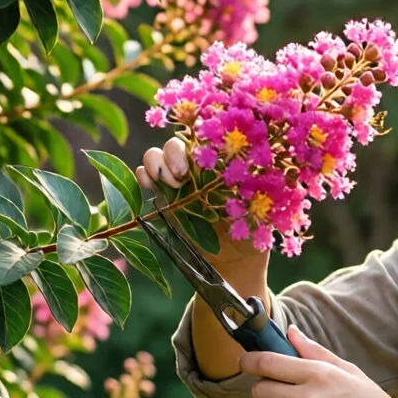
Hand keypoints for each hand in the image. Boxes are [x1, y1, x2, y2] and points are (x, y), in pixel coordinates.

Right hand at [135, 138, 267, 271]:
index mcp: (218, 164)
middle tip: (182, 176)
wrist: (234, 261)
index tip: (200, 159)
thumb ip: (249, 188)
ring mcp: (176, 181)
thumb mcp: (254, 207)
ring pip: (155, 154)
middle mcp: (196, 169)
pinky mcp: (161, 197)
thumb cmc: (249, 230)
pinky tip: (152, 186)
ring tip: (171, 185)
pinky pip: (144, 175)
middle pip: (175, 143)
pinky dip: (143, 175)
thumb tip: (250, 168)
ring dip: (157, 163)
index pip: (202, 137)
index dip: (196, 138)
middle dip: (173, 153)